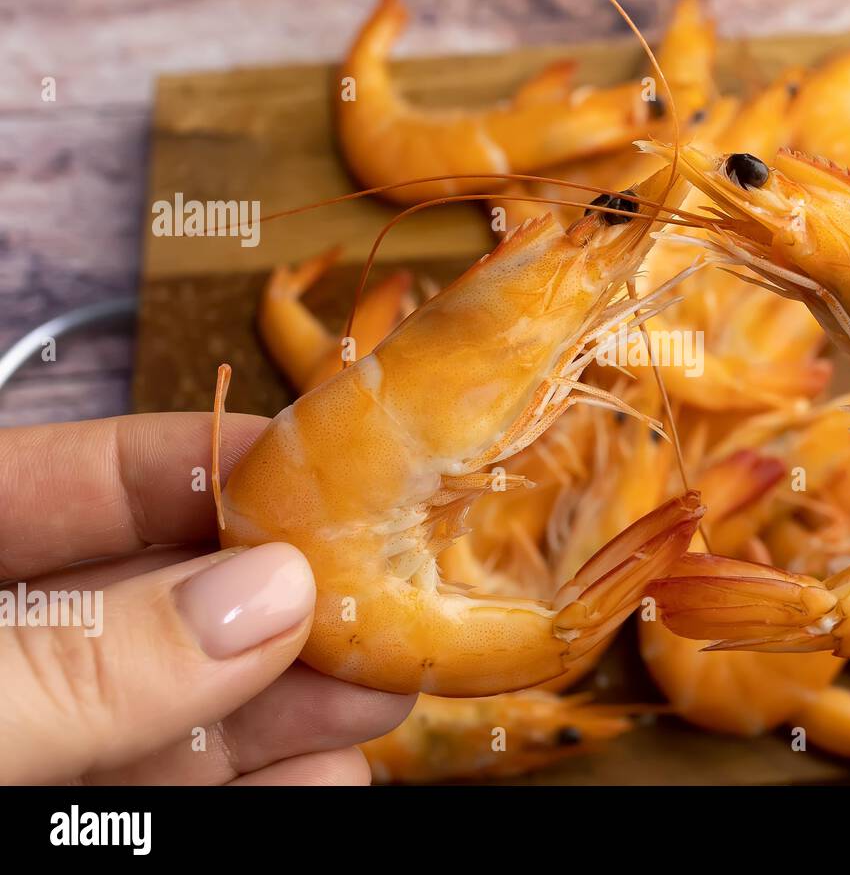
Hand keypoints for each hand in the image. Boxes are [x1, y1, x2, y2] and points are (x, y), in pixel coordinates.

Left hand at [0, 412, 414, 784]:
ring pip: (170, 706)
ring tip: (379, 692)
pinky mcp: (59, 827)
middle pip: (145, 597)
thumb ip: (77, 663)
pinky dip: (252, 789)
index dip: (187, 459)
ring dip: (285, 701)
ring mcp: (26, 747)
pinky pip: (159, 806)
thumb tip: (265, 593)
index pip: (62, 484)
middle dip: (268, 598)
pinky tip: (322, 772)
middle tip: (377, 594)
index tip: (307, 457)